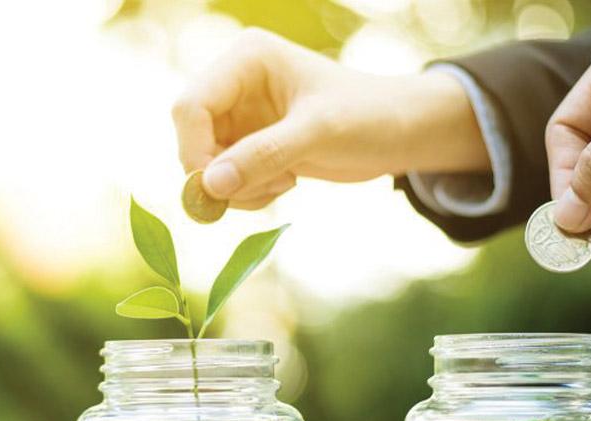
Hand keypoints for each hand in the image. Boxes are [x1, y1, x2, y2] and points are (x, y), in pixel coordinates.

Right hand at [172, 28, 489, 209]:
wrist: (400, 131)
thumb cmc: (369, 117)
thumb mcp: (320, 133)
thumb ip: (264, 155)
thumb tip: (209, 185)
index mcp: (247, 59)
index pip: (190, 106)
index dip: (196, 151)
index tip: (223, 188)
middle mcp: (235, 82)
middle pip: (190, 136)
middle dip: (219, 173)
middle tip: (260, 191)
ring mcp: (240, 113)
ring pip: (205, 162)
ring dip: (236, 187)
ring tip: (283, 183)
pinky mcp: (249, 141)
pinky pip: (223, 176)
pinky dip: (245, 192)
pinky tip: (283, 183)